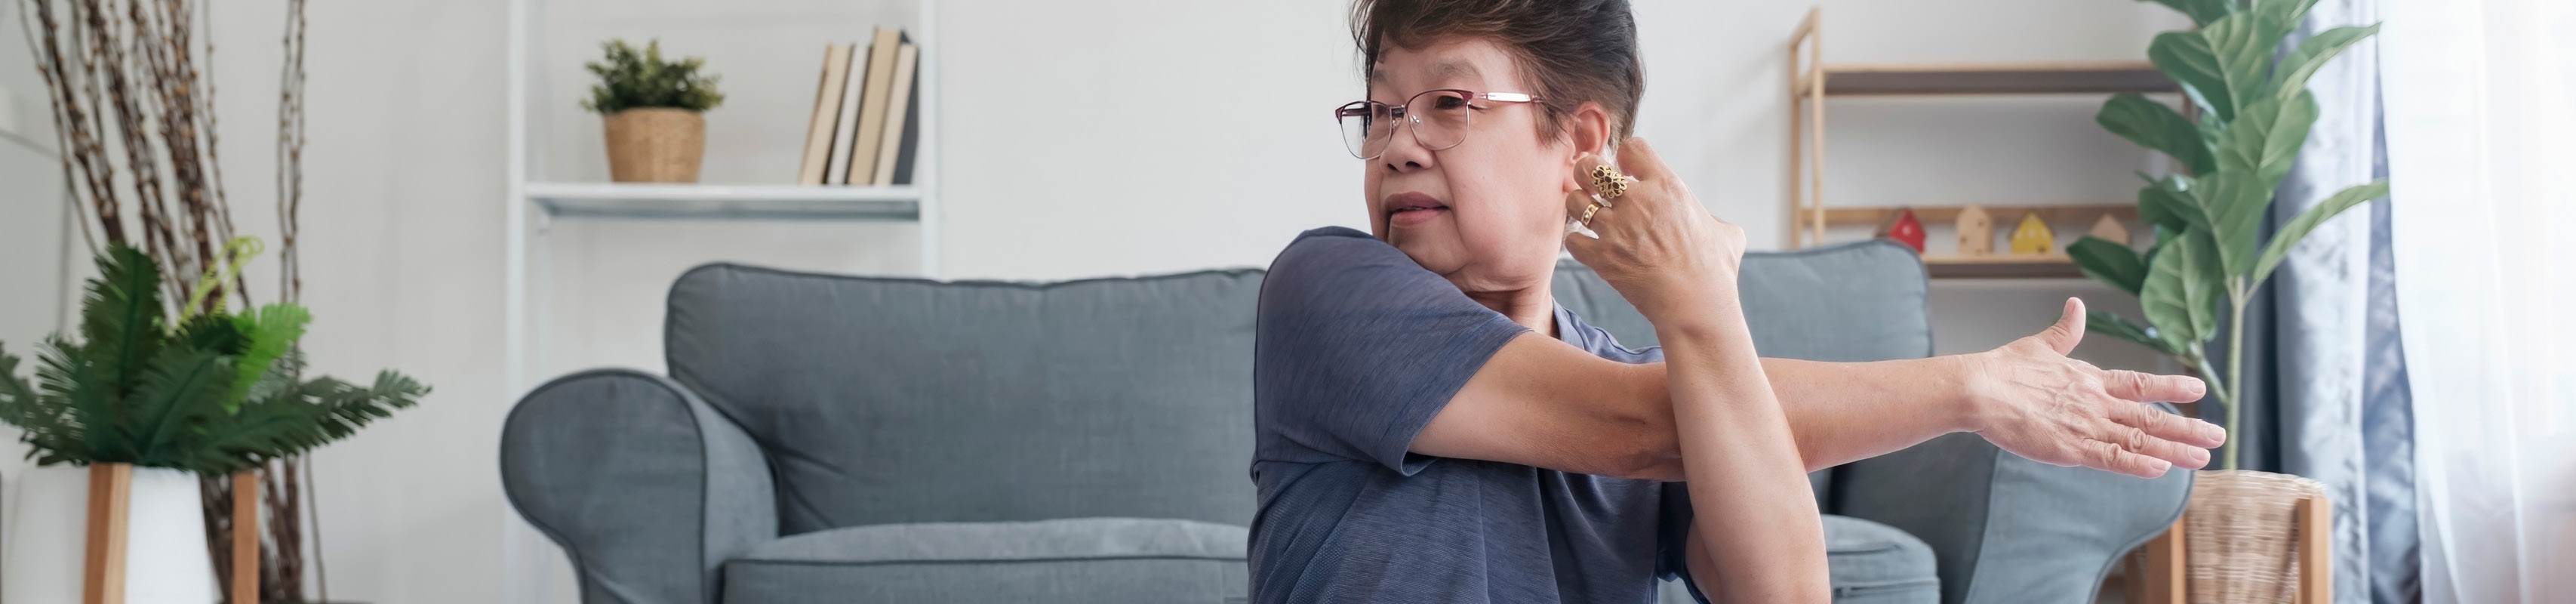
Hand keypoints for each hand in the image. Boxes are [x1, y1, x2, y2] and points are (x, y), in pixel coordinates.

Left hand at [1562, 137, 1744, 324]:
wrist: (1697, 306)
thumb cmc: (1715, 272)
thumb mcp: (1727, 235)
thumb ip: (1711, 220)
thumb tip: (1711, 226)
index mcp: (1667, 188)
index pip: (1633, 148)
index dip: (1627, 157)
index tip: (1629, 172)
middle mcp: (1637, 202)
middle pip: (1591, 167)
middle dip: (1587, 172)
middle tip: (1593, 186)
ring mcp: (1616, 230)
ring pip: (1575, 201)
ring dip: (1580, 207)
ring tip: (1590, 216)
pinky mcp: (1602, 258)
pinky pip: (1573, 240)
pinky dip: (1578, 244)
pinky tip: (1590, 248)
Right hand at [1964, 298, 2227, 477]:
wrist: (1979, 389)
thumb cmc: (2003, 368)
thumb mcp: (2040, 345)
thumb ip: (2064, 330)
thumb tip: (2076, 305)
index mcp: (2090, 379)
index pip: (2139, 383)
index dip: (2171, 385)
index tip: (2199, 388)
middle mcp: (2095, 402)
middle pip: (2150, 417)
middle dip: (2188, 427)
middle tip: (2218, 436)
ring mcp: (2085, 425)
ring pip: (2138, 440)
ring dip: (2174, 449)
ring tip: (2202, 458)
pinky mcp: (2069, 447)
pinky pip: (2111, 458)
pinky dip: (2138, 464)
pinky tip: (2162, 468)